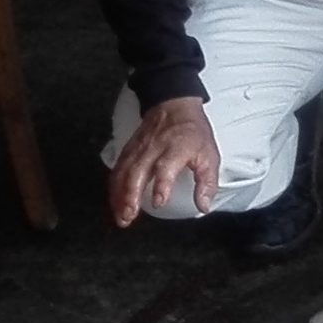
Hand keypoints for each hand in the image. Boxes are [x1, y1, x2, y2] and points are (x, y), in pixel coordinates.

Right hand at [108, 96, 219, 226]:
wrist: (174, 106)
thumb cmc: (193, 133)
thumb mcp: (210, 155)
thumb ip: (207, 183)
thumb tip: (203, 206)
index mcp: (176, 149)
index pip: (165, 168)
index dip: (160, 186)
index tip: (158, 202)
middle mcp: (153, 149)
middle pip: (137, 172)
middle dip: (130, 196)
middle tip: (129, 216)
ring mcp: (138, 149)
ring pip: (123, 173)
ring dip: (119, 196)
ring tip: (121, 216)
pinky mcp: (129, 150)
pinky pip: (117, 170)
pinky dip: (113, 187)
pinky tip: (114, 201)